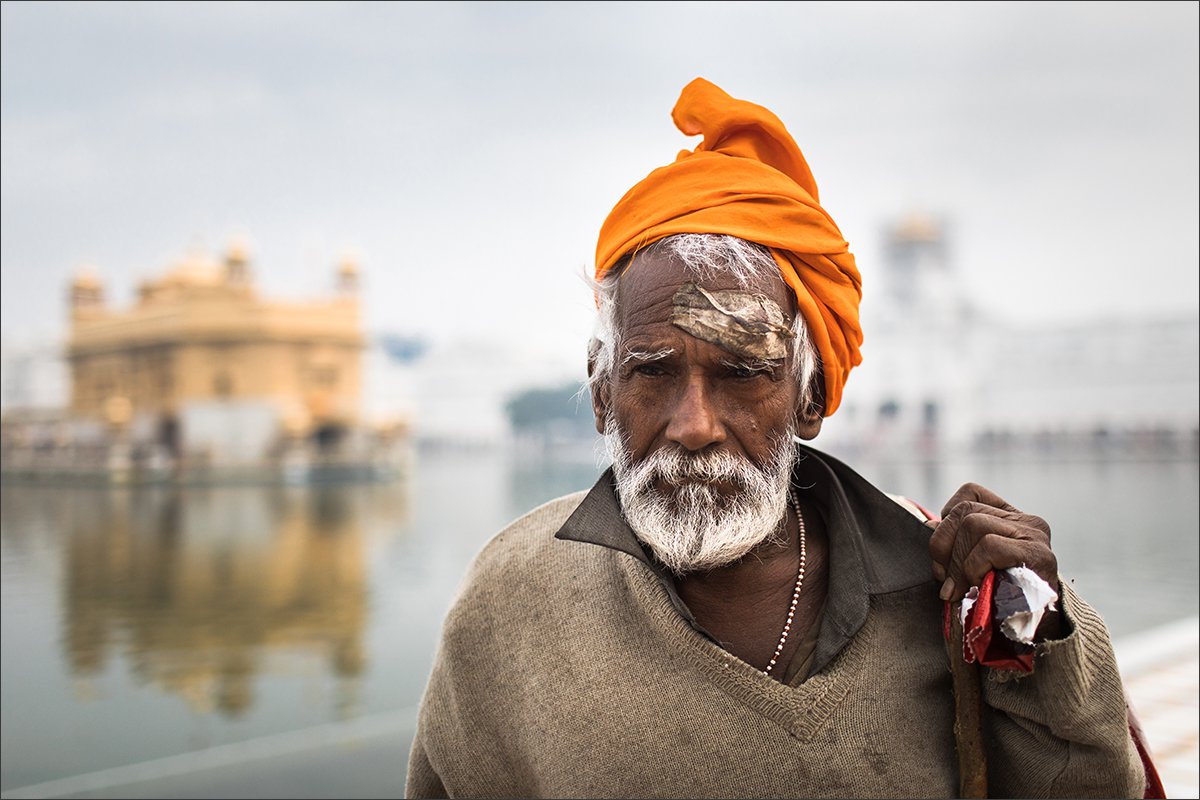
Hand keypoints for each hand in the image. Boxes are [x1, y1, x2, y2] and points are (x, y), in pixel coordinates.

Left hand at [927, 483, 1058, 619]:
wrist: (1035, 636)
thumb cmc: (998, 601)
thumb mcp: (971, 565)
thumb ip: (955, 544)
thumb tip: (929, 526)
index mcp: (1011, 519)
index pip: (970, 493)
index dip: (948, 518)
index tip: (944, 553)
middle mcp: (1027, 522)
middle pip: (965, 511)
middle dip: (943, 546)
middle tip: (946, 579)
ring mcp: (1035, 537)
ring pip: (974, 524)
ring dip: (957, 562)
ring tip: (961, 587)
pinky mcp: (1039, 556)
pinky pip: (989, 546)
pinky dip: (973, 567)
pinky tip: (977, 586)